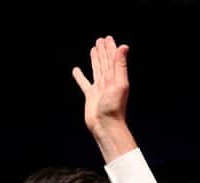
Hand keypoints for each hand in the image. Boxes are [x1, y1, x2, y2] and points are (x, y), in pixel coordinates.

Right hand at [72, 35, 137, 162]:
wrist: (106, 126)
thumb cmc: (114, 108)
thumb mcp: (119, 83)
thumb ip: (120, 65)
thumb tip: (123, 46)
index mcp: (116, 78)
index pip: (113, 59)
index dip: (111, 48)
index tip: (108, 38)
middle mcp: (108, 82)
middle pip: (105, 62)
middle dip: (103, 51)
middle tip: (100, 40)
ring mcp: (99, 89)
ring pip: (96, 70)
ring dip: (95, 59)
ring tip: (93, 49)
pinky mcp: (90, 96)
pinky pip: (84, 83)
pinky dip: (80, 76)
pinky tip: (76, 70)